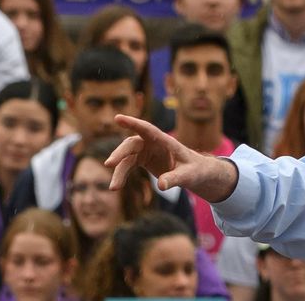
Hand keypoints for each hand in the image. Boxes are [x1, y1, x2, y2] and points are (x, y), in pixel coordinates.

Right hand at [105, 115, 238, 201]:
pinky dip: (121, 175)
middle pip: (132, 144)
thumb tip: (161, 186)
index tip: (118, 118)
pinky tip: (116, 186)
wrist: (195, 173)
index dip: (133, 123)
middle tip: (109, 164)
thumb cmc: (195, 170)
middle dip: (120, 153)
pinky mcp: (143, 159)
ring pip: (127, 157)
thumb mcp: (188, 176)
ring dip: (119, 171)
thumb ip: (176, 179)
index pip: (148, 129)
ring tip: (113, 188)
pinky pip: (128, 165)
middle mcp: (153, 143)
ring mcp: (147, 150)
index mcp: (166, 141)